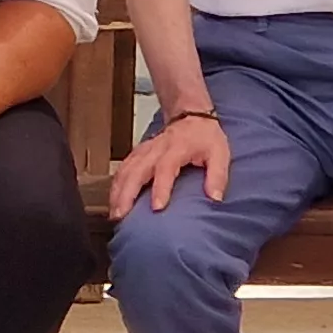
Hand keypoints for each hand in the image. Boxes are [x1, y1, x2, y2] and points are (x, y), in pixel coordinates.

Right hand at [110, 110, 231, 216]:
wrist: (191, 116)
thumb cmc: (205, 137)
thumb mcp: (220, 153)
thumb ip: (217, 176)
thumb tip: (214, 197)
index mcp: (177, 148)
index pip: (165, 168)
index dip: (161, 188)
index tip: (157, 207)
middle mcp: (157, 149)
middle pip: (137, 170)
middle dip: (127, 193)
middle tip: (122, 216)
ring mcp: (145, 150)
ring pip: (126, 170)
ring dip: (117, 191)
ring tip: (115, 213)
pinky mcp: (138, 153)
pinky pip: (123, 168)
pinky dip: (116, 184)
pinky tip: (113, 200)